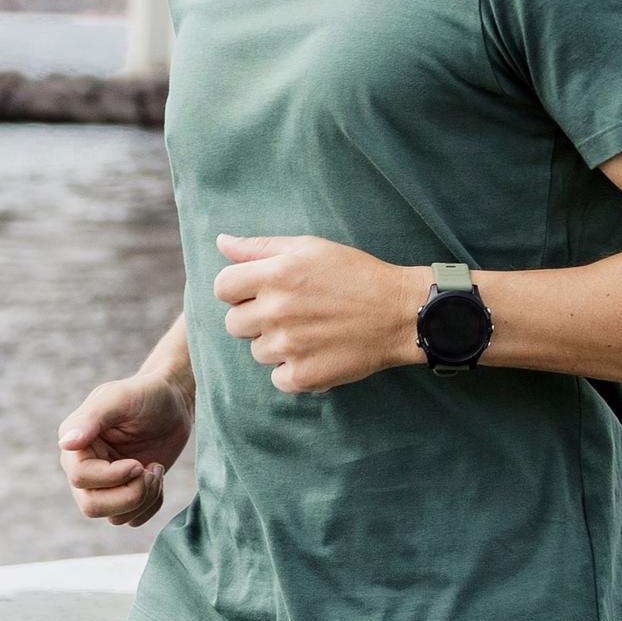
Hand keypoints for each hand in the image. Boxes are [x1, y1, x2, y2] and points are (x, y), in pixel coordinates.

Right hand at [58, 371, 191, 527]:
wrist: (173, 403)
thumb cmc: (146, 395)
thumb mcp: (119, 398)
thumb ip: (91, 419)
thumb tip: (65, 443)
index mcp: (76, 445)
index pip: (80, 478)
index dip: (112, 476)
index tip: (138, 463)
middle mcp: (84, 468)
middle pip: (92, 507)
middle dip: (129, 495)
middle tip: (150, 471)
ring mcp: (105, 485)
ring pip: (114, 517)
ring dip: (144, 498)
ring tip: (156, 470)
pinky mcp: (125, 494)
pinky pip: (132, 519)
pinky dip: (151, 505)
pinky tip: (158, 478)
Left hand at [212, 234, 419, 394]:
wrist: (400, 313)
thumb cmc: (355, 275)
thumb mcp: (310, 248)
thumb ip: (260, 247)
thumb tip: (221, 242)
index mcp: (275, 275)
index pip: (222, 287)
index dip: (238, 290)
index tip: (259, 292)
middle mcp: (276, 310)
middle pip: (233, 323)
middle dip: (255, 318)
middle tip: (289, 313)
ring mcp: (288, 346)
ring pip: (256, 352)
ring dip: (275, 345)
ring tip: (309, 332)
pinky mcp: (303, 375)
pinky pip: (277, 378)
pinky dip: (293, 371)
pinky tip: (316, 354)